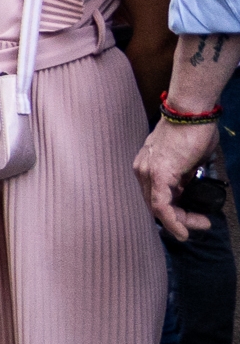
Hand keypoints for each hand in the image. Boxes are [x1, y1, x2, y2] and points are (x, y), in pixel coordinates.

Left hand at [134, 118, 222, 241]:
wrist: (191, 112)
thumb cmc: (194, 130)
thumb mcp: (190, 159)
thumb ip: (187, 174)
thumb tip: (193, 185)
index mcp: (147, 166)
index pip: (155, 197)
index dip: (174, 212)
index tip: (194, 217)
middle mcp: (143, 170)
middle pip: (155, 205)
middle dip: (179, 218)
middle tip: (201, 223)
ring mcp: (147, 172)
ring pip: (158, 208)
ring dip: (180, 221)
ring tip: (201, 224)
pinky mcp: (158, 174)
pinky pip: (161, 204)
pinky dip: (171, 220)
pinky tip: (183, 231)